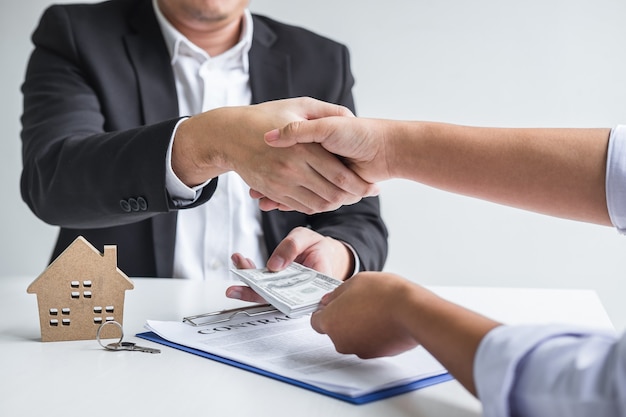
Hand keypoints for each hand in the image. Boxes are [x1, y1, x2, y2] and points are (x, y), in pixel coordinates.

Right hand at [172, 97, 378, 213]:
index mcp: (304, 147)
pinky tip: (326, 199)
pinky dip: (317, 207)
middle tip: (363, 194)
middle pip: (332, 195)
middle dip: (352, 198)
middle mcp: (293, 169)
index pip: (340, 176)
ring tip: (348, 198)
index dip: (360, 185)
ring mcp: (281, 183)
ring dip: (336, 205)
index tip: (372, 186)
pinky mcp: (273, 191)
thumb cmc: (265, 115)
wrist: (229, 134)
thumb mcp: (298, 104)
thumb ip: (326, 111)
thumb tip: (351, 115)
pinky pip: (301, 207)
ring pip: (318, 205)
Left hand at [226, 227, 353, 301]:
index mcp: (314, 287)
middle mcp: (299, 293)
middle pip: (275, 298)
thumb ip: (292, 247)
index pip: (294, 299)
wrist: (324, 252)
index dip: (276, 299)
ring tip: (238, 263)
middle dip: (253, 292)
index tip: (260, 291)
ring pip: (266, 291)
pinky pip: (263, 282)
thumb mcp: (308, 238)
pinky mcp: (278, 284)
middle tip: (235, 289)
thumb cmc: (320, 249)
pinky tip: (242, 261)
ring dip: (248, 279)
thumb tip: (273, 264)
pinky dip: (251, 272)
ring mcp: (287, 290)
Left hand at [310, 272, 419, 358]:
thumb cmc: (383, 294)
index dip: (324, 311)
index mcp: (330, 322)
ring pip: (354, 337)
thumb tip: (330, 301)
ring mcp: (359, 350)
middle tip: (358, 303)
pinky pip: (370, 343)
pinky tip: (385, 320)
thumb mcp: (355, 282)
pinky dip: (374, 334)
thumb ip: (337, 294)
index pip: (316, 321)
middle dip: (344, 318)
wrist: (411, 311)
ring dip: (360, 327)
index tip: (332, 304)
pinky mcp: (377, 355)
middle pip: (336, 330)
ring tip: (376, 310)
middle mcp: (341, 341)